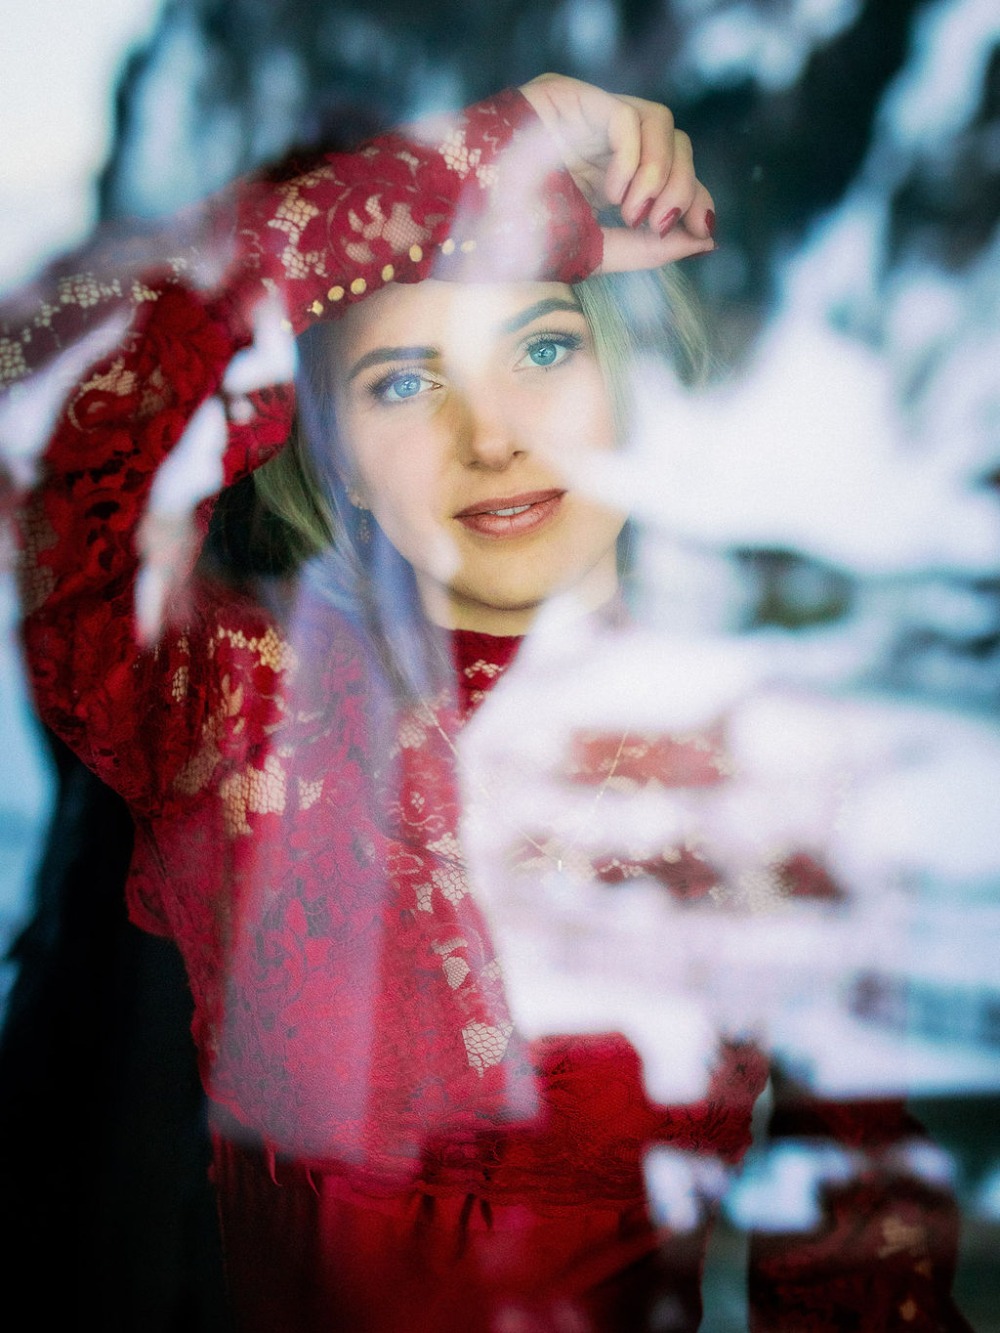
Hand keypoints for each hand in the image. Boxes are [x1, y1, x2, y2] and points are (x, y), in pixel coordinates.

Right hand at [519, 73, 715, 271]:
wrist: (466, 223)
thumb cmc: (520, 240)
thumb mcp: (598, 250)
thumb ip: (651, 248)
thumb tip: (707, 241)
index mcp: (608, 174)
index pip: (671, 172)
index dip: (694, 195)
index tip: (703, 230)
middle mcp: (603, 140)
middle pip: (676, 143)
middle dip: (681, 186)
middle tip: (656, 224)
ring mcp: (587, 114)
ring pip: (662, 122)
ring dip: (660, 174)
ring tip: (632, 212)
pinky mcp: (571, 96)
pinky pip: (627, 118)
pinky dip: (633, 160)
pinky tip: (613, 195)